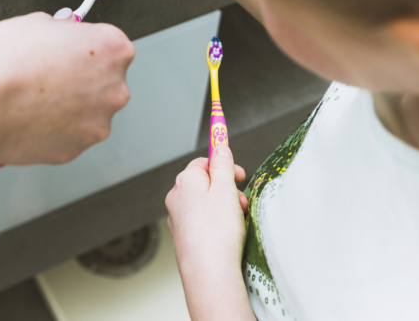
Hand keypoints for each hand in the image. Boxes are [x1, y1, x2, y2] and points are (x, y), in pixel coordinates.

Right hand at [0, 12, 134, 165]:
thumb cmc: (2, 60)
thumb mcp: (37, 23)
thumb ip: (61, 32)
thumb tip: (62, 37)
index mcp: (113, 50)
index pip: (111, 45)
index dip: (84, 47)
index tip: (68, 50)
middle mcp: (115, 89)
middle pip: (105, 82)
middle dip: (81, 79)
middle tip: (47, 75)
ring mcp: (97, 124)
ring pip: (87, 112)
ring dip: (68, 107)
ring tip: (32, 99)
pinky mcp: (75, 150)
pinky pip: (69, 135)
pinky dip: (53, 129)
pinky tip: (28, 118)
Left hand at [167, 146, 256, 319]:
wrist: (208, 272)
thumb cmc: (216, 231)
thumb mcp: (225, 189)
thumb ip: (223, 165)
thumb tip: (220, 147)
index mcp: (185, 180)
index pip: (203, 161)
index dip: (224, 165)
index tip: (239, 174)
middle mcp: (176, 196)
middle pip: (205, 182)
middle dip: (227, 189)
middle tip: (241, 201)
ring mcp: (177, 217)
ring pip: (205, 202)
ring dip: (224, 206)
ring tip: (237, 220)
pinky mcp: (183, 235)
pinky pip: (202, 220)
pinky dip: (216, 222)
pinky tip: (227, 234)